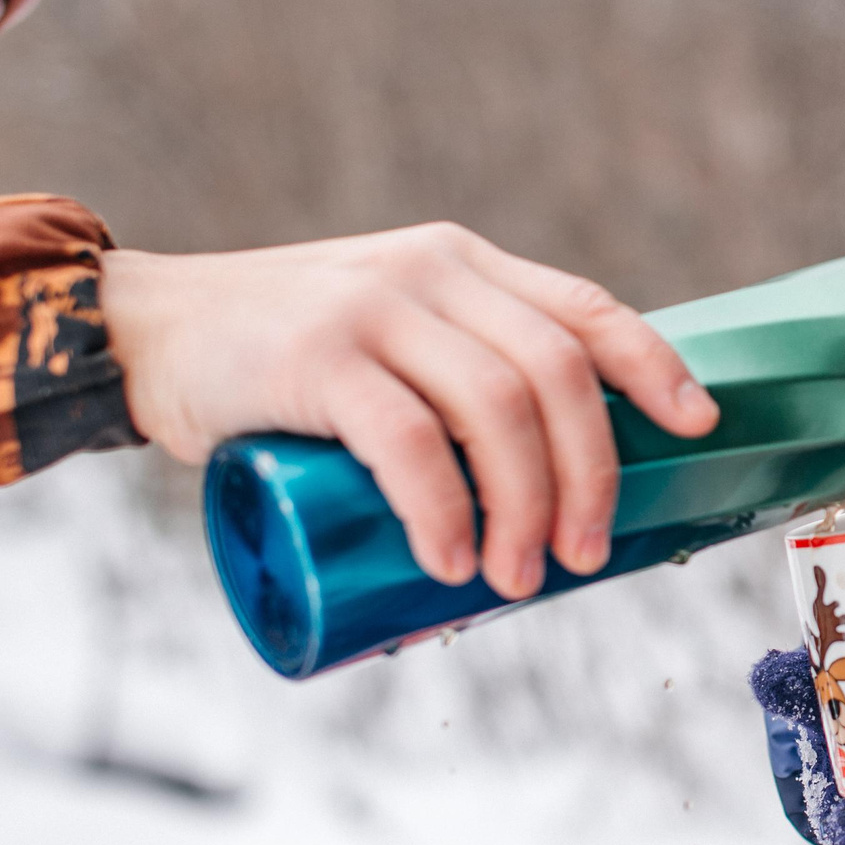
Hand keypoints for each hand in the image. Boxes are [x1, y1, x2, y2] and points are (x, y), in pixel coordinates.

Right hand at [100, 229, 718, 597]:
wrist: (146, 332)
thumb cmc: (281, 363)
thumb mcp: (386, 337)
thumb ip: (450, 372)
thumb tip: (545, 492)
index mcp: (462, 266)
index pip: (585, 310)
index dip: (653, 367)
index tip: (697, 427)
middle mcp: (431, 272)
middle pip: (556, 373)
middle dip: (590, 474)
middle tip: (585, 556)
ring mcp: (372, 308)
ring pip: (497, 406)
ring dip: (526, 506)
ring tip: (520, 578)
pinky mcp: (314, 356)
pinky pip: (406, 438)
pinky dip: (444, 508)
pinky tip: (453, 559)